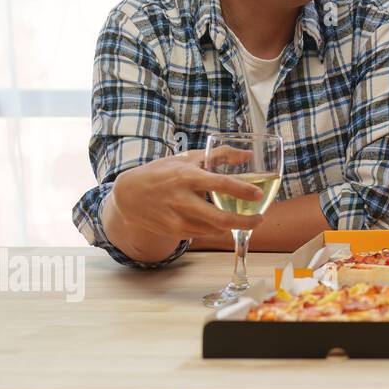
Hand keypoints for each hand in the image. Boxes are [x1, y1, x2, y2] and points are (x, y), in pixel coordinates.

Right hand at [109, 150, 267, 246]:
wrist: (128, 195)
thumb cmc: (163, 172)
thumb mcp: (189, 158)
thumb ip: (221, 154)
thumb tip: (249, 154)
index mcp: (188, 177)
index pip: (220, 184)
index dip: (242, 190)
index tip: (259, 194)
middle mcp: (182, 200)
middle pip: (221, 219)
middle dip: (246, 222)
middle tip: (259, 219)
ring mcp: (177, 219)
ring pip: (215, 230)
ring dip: (234, 226)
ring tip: (244, 219)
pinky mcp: (175, 232)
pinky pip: (204, 233)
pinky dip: (216, 228)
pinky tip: (220, 220)